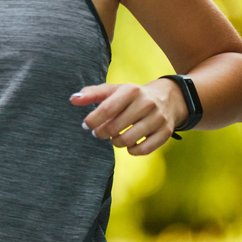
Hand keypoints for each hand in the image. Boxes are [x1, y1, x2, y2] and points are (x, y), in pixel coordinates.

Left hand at [71, 80, 187, 155]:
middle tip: (99, 133)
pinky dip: (131, 151)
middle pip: (115, 127)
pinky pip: (143, 150)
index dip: (92, 120)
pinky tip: (128, 145)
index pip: (106, 109)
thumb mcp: (113, 90)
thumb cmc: (132, 96)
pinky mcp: (165, 132)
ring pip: (127, 140)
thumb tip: (73, 100)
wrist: (168, 98)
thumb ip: (92, 94)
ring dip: (115, 142)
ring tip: (114, 137)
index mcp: (131, 90)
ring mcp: (157, 118)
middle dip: (101, 133)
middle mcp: (146, 103)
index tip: (86, 125)